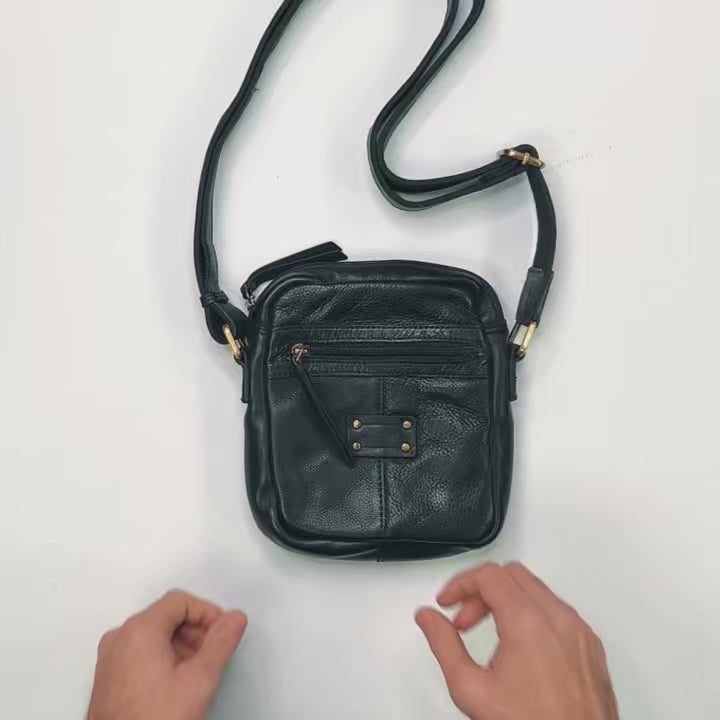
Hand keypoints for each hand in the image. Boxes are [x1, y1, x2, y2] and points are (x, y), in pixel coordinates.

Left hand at [88, 590, 247, 719]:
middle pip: (167, 616)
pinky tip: (178, 685)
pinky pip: (141, 653)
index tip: (223, 630)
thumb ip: (221, 643)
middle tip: (215, 652)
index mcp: (139, 631)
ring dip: (182, 646)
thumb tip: (234, 620)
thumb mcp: (199, 680)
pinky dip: (164, 659)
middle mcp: (120, 639)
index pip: (180, 601)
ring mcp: (111, 659)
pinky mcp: (109, 678)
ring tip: (198, 673)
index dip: (208, 613)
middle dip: (196, 631)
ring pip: (154, 636)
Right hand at [416, 563, 618, 719]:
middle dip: (481, 591)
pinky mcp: (591, 645)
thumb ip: (444, 645)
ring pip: (536, 589)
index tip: (448, 601)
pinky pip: (558, 610)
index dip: (460, 583)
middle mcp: (559, 619)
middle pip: (512, 575)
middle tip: (464, 618)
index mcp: (529, 623)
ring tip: (489, 635)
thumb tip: (428, 618)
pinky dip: (533, 614)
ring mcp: (579, 631)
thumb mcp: (471, 690)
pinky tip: (520, 646)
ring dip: (507, 601)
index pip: (489, 575)